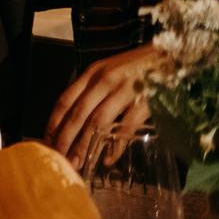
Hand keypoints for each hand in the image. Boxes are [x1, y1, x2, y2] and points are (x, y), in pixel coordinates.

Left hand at [47, 43, 161, 163]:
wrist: (171, 56)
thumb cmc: (138, 65)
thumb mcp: (109, 70)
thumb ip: (92, 89)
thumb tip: (75, 117)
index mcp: (92, 73)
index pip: (65, 100)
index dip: (54, 122)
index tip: (47, 140)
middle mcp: (104, 81)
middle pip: (78, 114)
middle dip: (65, 138)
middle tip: (59, 158)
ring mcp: (124, 91)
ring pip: (98, 122)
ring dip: (85, 145)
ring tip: (78, 163)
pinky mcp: (145, 102)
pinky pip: (126, 127)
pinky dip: (115, 145)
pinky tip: (108, 159)